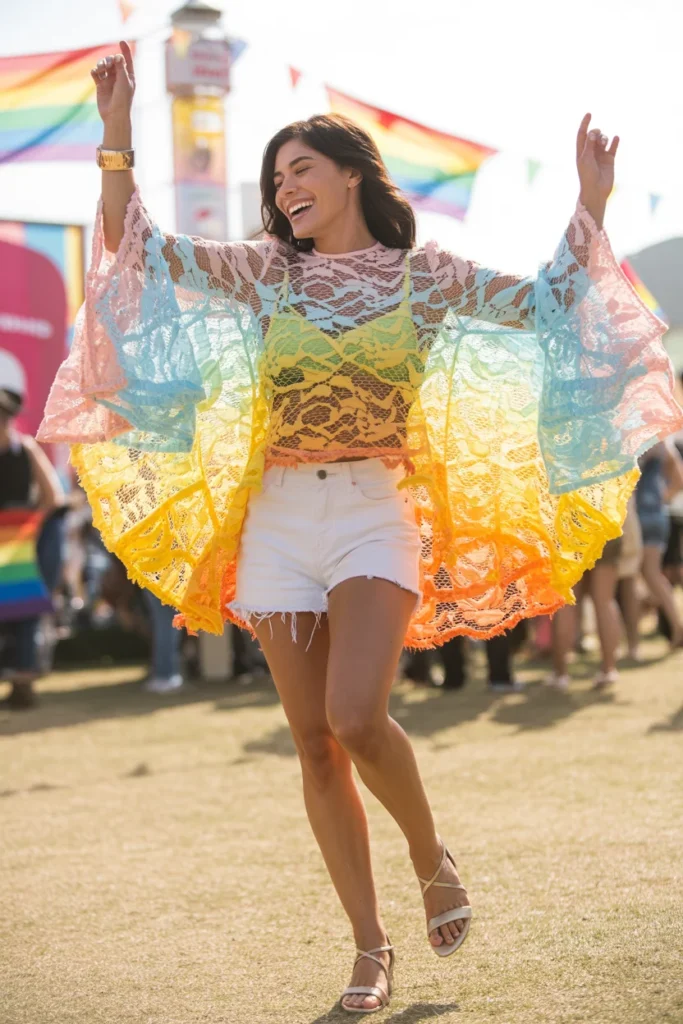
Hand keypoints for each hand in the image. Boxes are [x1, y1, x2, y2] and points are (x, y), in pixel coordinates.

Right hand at [91, 40, 134, 126]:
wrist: (114, 115)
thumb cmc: (123, 100)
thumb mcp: (123, 82)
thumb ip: (120, 67)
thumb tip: (118, 55)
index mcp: (128, 76)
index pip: (126, 60)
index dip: (124, 50)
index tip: (121, 40)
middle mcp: (119, 77)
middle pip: (112, 61)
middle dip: (108, 60)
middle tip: (106, 64)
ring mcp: (109, 81)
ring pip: (103, 66)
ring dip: (100, 64)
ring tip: (99, 69)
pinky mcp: (100, 85)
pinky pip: (96, 74)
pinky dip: (95, 71)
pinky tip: (95, 73)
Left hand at [576, 113, 618, 228]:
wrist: (596, 190)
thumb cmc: (587, 176)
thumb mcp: (585, 159)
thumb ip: (589, 144)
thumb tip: (593, 131)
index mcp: (581, 152)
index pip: (582, 134)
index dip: (585, 124)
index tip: (589, 113)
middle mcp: (591, 152)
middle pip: (594, 135)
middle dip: (596, 132)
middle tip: (598, 135)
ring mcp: (600, 156)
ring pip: (603, 139)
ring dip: (604, 137)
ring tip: (604, 142)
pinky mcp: (610, 160)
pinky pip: (613, 147)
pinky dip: (615, 141)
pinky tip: (616, 138)